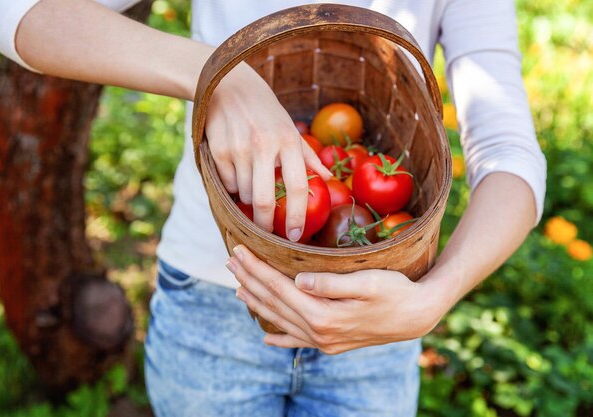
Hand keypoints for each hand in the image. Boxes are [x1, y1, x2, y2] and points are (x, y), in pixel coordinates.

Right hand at [207, 64, 330, 240]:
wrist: (230, 86)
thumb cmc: (267, 112)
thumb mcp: (291, 130)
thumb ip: (310, 157)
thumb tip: (329, 180)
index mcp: (288, 142)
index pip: (297, 187)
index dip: (297, 216)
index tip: (296, 236)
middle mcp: (264, 146)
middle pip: (264, 201)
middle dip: (266, 225)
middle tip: (268, 234)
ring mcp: (239, 150)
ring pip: (244, 195)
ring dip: (248, 200)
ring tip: (252, 184)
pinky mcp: (218, 151)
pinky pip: (227, 184)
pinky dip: (233, 187)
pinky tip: (237, 172)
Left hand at [226, 245, 447, 353]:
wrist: (417, 317)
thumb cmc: (395, 291)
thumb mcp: (367, 281)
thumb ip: (331, 283)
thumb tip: (299, 280)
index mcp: (323, 315)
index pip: (279, 287)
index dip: (256, 268)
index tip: (238, 250)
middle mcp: (318, 332)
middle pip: (274, 303)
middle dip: (250, 280)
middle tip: (230, 261)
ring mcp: (323, 341)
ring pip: (281, 321)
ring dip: (258, 303)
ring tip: (239, 288)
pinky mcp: (331, 344)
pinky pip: (298, 341)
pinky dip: (280, 337)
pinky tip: (267, 338)